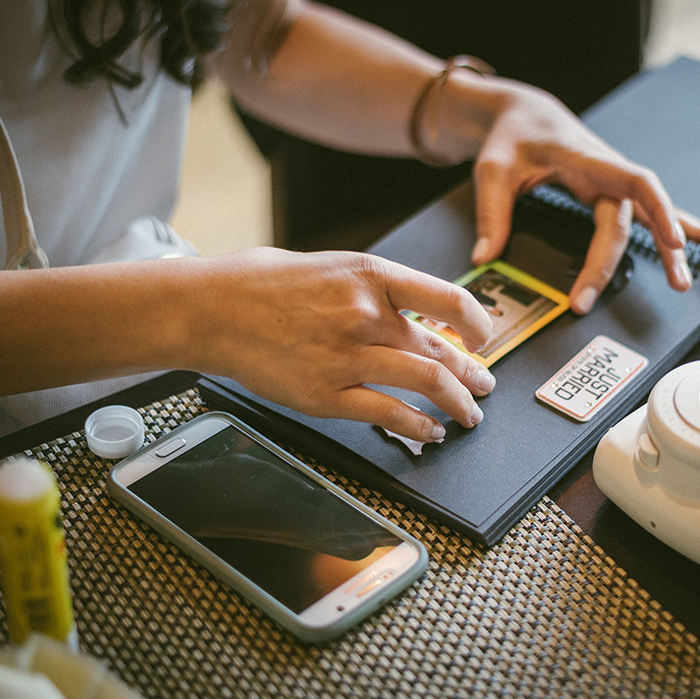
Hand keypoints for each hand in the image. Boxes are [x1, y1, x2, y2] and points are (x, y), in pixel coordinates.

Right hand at [193, 248, 494, 442]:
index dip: (478, 323)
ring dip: (458, 404)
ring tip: (468, 414)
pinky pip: (390, 415)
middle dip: (472, 373)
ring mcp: (348, 357)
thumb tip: (423, 315)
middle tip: (484, 384)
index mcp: (372, 275)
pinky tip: (430, 432)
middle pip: (442, 349)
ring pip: (427, 384)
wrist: (215, 309)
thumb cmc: (268, 284)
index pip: (449, 298)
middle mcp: (367, 315)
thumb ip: (381, 290)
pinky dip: (419, 427)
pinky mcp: (328, 395)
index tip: (484, 337)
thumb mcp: (336, 266)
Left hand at [467, 84, 699, 313]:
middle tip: (624, 295)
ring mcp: (616, 184)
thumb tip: (484, 257)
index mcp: (588, 159)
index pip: (636, 183)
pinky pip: (653, 215)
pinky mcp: (615, 194)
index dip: (659, 210)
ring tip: (686, 283)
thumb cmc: (510, 137)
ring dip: (673, 248)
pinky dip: (684, 228)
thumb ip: (491, 212)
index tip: (672, 241)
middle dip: (631, 257)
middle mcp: (610, 172)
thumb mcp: (492, 169)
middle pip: (632, 218)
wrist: (524, 114)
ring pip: (653, 217)